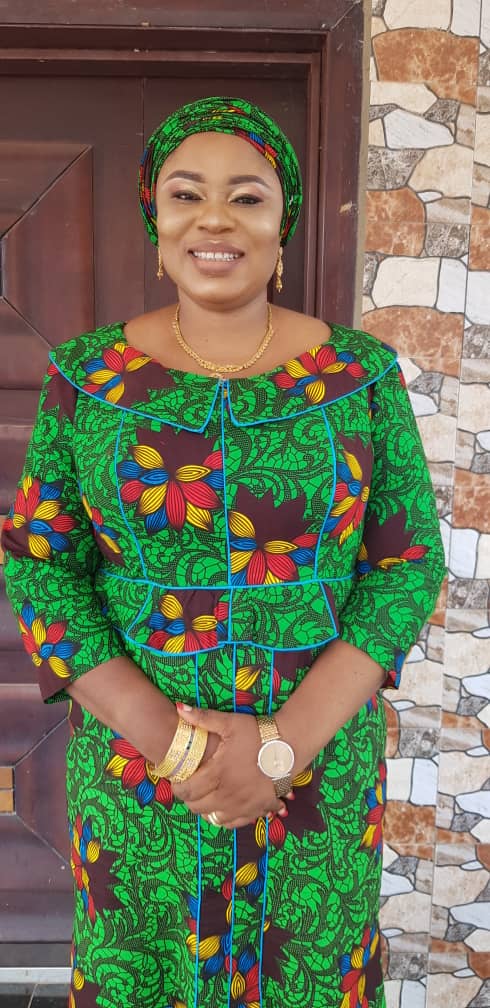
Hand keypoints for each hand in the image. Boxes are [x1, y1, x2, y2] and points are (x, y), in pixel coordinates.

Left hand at [171, 705, 288, 828]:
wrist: (288, 747)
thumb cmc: (257, 734)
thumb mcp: (229, 722)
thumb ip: (203, 718)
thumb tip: (178, 708)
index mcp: (217, 774)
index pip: (187, 791)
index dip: (178, 789)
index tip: (178, 781)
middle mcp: (227, 794)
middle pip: (197, 808)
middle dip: (190, 799)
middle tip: (192, 787)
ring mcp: (242, 805)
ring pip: (214, 819)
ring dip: (207, 809)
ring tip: (208, 796)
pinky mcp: (256, 810)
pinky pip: (234, 823)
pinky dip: (226, 818)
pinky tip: (225, 805)